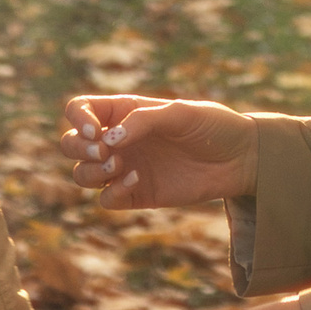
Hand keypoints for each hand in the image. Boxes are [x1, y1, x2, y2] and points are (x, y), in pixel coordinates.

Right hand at [61, 91, 257, 210]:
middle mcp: (118, 140)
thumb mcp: (180, 113)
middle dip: (77, 148)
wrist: (240, 159)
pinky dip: (112, 192)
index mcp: (124, 111)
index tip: (96, 131)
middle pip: (71, 144)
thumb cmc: (212, 126)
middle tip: (104, 151)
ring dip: (90, 171)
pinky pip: (106, 199)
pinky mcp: (137, 195)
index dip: (77, 119)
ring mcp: (125, 168)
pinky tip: (136, 180)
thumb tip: (109, 138)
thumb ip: (144, 120)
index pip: (79, 110)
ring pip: (82, 174)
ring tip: (118, 164)